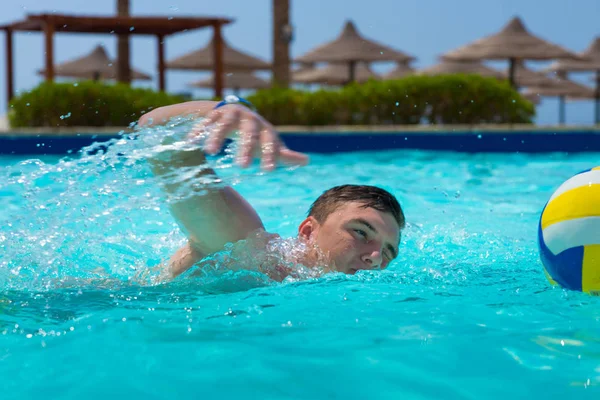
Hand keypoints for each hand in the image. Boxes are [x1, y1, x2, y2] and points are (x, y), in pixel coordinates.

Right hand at [189, 104, 308, 170]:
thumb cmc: (257, 135)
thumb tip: (306, 161)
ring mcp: (229, 115)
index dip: (270, 155)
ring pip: (223, 125)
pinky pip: (204, 122)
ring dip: (216, 137)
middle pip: (247, 133)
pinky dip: (198, 131)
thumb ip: (283, 154)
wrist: (236, 114)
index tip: (268, 171)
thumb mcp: (269, 143)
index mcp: (264, 129)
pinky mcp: (212, 115)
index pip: (269, 142)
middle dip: (245, 149)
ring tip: (209, 153)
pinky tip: (190, 142)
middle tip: (242, 167)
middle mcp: (248, 119)